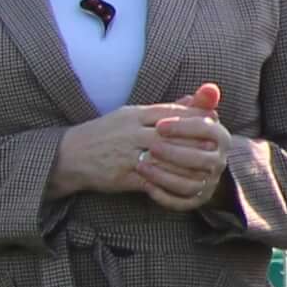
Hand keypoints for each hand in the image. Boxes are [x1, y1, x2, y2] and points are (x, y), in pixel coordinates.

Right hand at [62, 84, 230, 210]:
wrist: (70, 155)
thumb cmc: (105, 134)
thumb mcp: (131, 116)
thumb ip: (163, 110)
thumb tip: (195, 99)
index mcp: (134, 115)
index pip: (172, 112)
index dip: (195, 119)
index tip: (215, 125)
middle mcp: (132, 131)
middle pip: (173, 134)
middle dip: (196, 143)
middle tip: (216, 150)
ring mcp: (127, 153)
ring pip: (166, 158)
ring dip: (188, 166)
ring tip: (205, 171)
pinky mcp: (123, 175)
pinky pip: (153, 181)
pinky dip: (170, 185)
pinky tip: (184, 187)